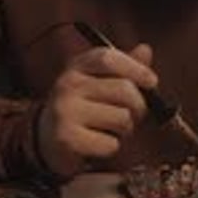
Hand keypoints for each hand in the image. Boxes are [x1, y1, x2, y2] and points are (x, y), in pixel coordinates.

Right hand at [37, 43, 157, 177]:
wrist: (46, 136)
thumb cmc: (83, 106)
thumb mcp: (99, 81)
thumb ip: (124, 67)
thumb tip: (145, 50)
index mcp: (78, 66)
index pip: (109, 58)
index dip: (136, 68)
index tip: (152, 82)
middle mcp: (69, 84)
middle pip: (124, 89)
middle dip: (138, 106)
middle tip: (133, 114)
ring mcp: (65, 110)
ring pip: (122, 118)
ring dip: (125, 129)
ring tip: (111, 129)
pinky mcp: (66, 138)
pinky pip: (111, 144)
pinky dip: (112, 147)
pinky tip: (98, 142)